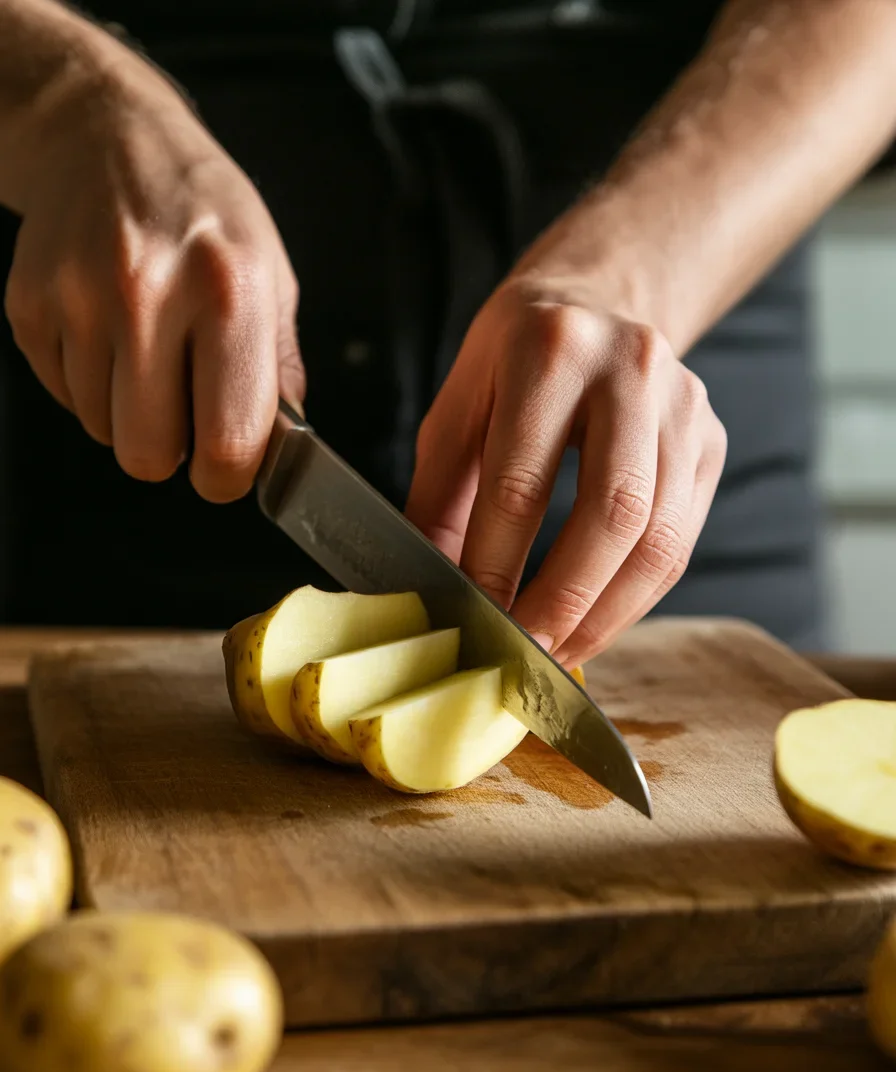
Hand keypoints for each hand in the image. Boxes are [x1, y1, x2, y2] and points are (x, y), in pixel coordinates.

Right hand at [4, 54, 303, 501]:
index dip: (227, 476)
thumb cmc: (206, 214)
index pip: (226, 440)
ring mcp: (78, 298)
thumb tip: (276, 450)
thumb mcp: (272, 278)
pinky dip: (91, 384)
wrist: (109, 138)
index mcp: (228, 292)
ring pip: (102, 429)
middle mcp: (148, 293)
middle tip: (186, 416)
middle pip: (147, 453)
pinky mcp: (29, 304)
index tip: (226, 469)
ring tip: (150, 353)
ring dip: (130, 412)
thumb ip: (279, 370)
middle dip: (171, 453)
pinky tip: (111, 333)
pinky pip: (63, 396)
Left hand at [406, 274, 726, 665]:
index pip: (523, 480)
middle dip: (565, 599)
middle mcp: (631, 369)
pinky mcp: (711, 441)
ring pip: (661, 536)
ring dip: (608, 613)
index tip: (473, 616)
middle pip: (613, 511)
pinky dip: (637, 595)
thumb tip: (435, 586)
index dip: (496, 561)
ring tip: (562, 653)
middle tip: (526, 652)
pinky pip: (682, 539)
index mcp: (550, 351)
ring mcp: (684, 406)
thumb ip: (440, 496)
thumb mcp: (458, 407)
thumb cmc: (514, 360)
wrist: (599, 300)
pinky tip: (597, 622)